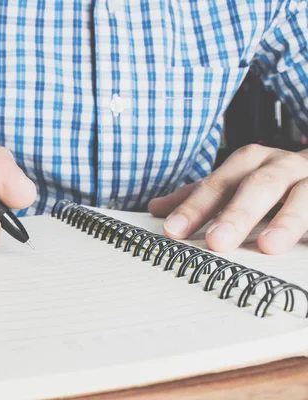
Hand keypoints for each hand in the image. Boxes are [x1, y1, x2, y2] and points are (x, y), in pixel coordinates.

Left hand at [148, 144, 307, 253]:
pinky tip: (307, 245)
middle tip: (217, 242)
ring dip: (287, 221)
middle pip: (257, 185)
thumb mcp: (235, 183)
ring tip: (269, 246)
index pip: (217, 185)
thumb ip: (201, 197)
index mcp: (250, 162)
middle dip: (237, 214)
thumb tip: (156, 209)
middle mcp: (282, 166)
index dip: (195, 208)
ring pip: (303, 196)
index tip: (173, 231)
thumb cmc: (273, 181)